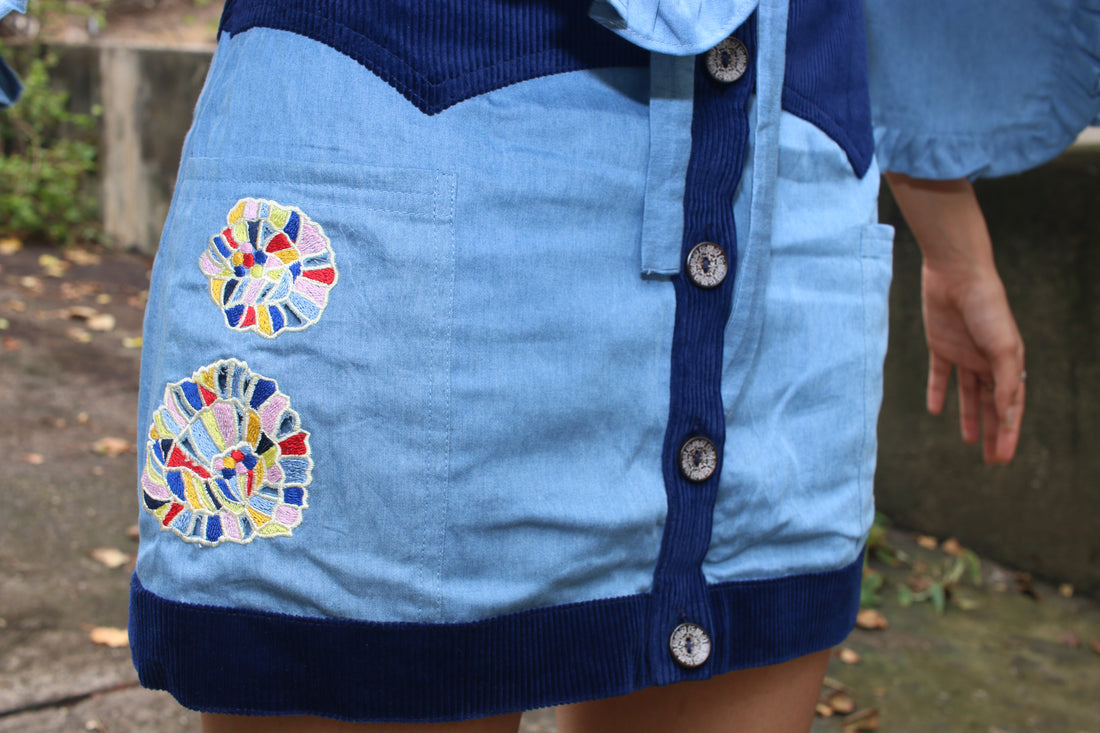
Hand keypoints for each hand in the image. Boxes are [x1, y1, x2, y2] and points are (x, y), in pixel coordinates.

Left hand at [885, 173, 1024, 463]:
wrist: (956, 275)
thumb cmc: (987, 307)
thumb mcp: (1002, 347)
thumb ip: (1004, 382)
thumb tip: (1007, 416)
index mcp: (1008, 363)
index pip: (1009, 406)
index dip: (1007, 433)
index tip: (1002, 458)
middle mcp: (987, 361)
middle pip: (991, 404)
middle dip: (992, 431)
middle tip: (991, 460)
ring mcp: (964, 354)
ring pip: (967, 394)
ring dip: (968, 417)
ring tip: (967, 441)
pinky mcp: (940, 345)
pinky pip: (939, 375)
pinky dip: (938, 393)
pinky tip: (936, 411)